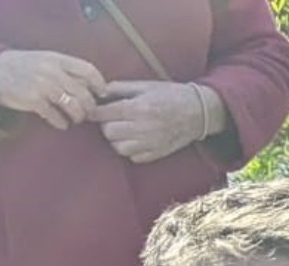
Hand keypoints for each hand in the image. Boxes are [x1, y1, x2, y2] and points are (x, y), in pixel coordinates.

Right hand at [0, 50, 107, 129]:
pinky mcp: (33, 101)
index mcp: (57, 59)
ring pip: (74, 108)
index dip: (99, 85)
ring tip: (75, 118)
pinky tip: (61, 123)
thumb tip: (94, 86)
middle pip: (84, 94)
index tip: (101, 94)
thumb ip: (67, 69)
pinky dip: (62, 123)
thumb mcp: (46, 60)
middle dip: (89, 107)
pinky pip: (57, 117)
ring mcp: (42, 86)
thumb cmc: (25, 67)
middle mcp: (51, 71)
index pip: (89, 71)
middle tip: (87, 112)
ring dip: (78, 117)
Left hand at [87, 80, 209, 163]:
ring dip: (116, 139)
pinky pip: (133, 157)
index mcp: (140, 107)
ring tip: (122, 129)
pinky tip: (134, 139)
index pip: (105, 113)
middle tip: (110, 118)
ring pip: (118, 147)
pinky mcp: (158, 153)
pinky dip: (129, 149)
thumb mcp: (145, 85)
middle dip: (105, 124)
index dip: (93, 112)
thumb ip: (120, 88)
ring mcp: (152, 143)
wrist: (198, 112)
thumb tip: (97, 93)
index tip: (90, 110)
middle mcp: (145, 127)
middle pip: (109, 132)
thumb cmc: (170, 95)